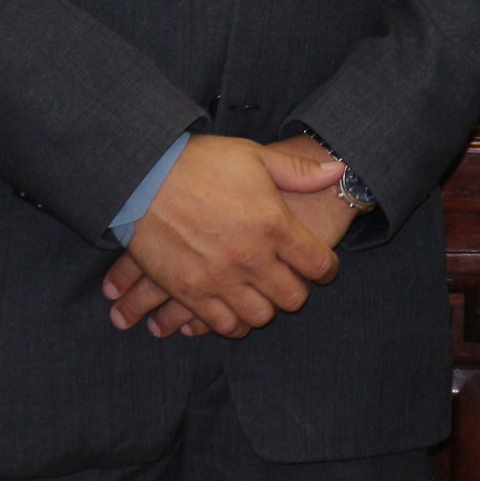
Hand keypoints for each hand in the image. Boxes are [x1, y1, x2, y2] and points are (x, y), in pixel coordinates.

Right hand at [100, 135, 345, 338]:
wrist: (143, 177)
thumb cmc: (201, 162)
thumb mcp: (255, 156)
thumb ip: (297, 171)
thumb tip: (336, 172)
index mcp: (274, 224)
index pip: (318, 264)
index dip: (327, 268)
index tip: (323, 266)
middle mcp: (251, 258)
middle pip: (292, 298)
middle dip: (298, 290)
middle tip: (291, 279)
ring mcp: (220, 279)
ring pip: (259, 316)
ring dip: (266, 307)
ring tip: (261, 293)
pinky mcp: (189, 292)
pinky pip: (221, 324)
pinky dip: (232, 321)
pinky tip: (232, 307)